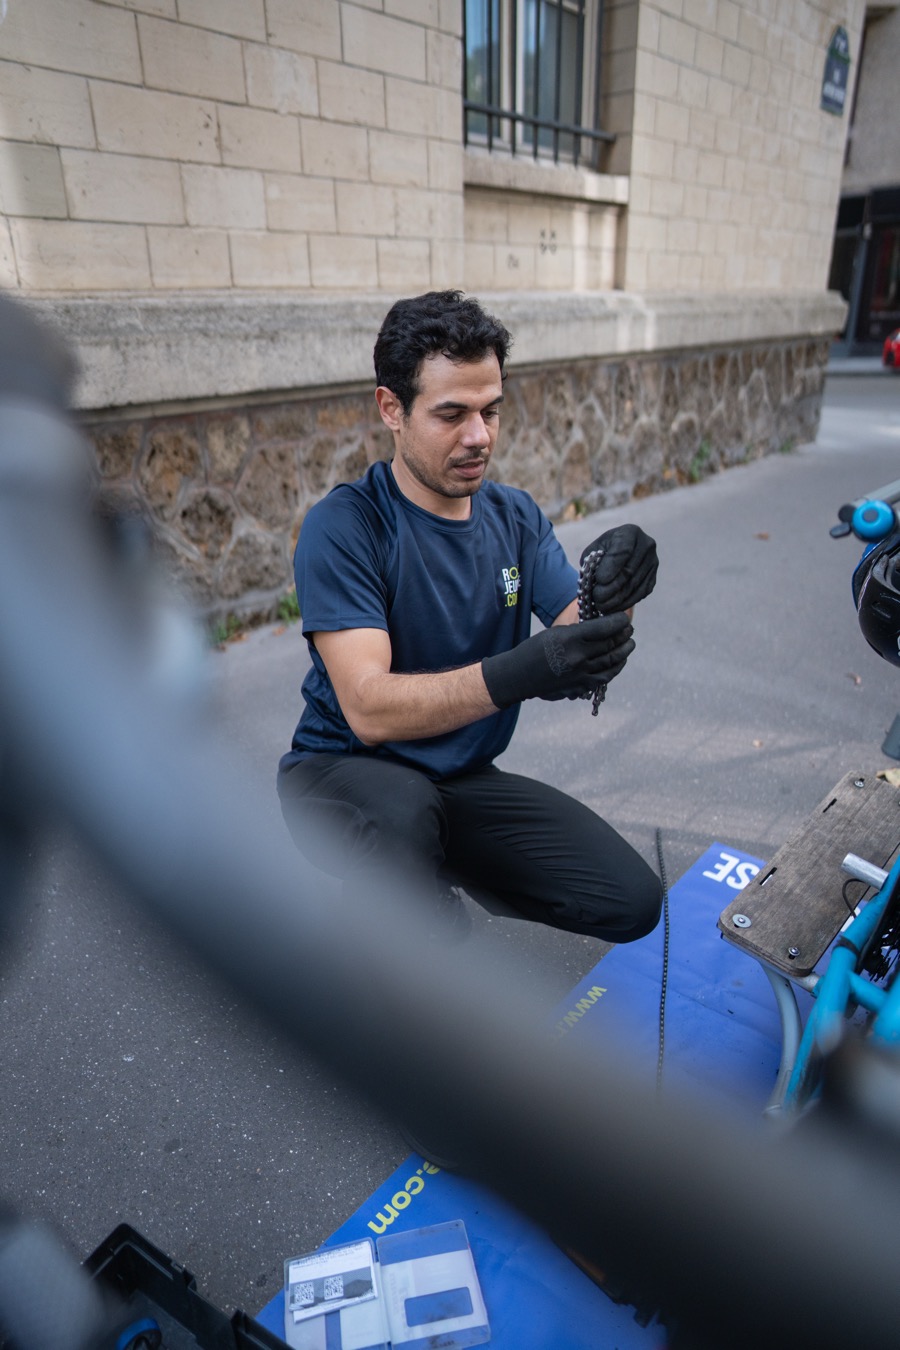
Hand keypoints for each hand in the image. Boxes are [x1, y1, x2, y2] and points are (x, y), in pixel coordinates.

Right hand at [482, 614, 633, 709]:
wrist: (519, 676)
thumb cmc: (536, 649)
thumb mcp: (557, 632)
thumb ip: (581, 631)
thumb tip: (605, 628)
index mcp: (571, 638)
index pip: (604, 627)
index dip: (619, 622)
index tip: (624, 618)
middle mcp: (578, 657)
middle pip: (611, 644)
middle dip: (624, 636)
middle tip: (629, 630)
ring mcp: (580, 674)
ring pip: (612, 662)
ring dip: (624, 652)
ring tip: (629, 645)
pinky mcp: (580, 687)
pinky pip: (604, 677)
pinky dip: (615, 668)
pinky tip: (619, 662)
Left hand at [581, 524, 657, 612]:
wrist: (618, 557)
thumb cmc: (602, 553)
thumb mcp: (594, 551)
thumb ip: (594, 562)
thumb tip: (602, 581)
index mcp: (630, 533)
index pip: (623, 551)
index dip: (612, 566)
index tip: (600, 580)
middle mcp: (646, 545)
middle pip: (629, 571)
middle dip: (612, 588)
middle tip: (597, 598)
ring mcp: (653, 562)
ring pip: (635, 585)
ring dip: (617, 599)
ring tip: (601, 606)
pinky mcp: (654, 577)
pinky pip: (641, 593)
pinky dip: (626, 602)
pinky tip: (612, 608)